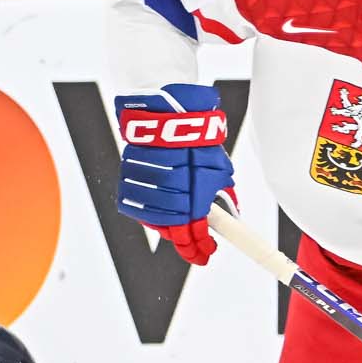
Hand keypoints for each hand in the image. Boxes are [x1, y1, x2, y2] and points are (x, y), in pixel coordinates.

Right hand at [114, 84, 236, 264]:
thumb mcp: (217, 162)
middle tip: (196, 245)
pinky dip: (148, 213)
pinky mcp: (129, 175)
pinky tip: (159, 214)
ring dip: (167, 227)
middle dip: (187, 240)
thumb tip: (233, 211)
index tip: (206, 254)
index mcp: (194, 186)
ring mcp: (147, 182)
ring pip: (154, 219)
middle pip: (174, 228)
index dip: (200, 246)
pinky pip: (136, 205)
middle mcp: (170, 188)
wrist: (166, 108)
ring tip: (179, 228)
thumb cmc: (195, 134)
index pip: (195, 229)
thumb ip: (222, 190)